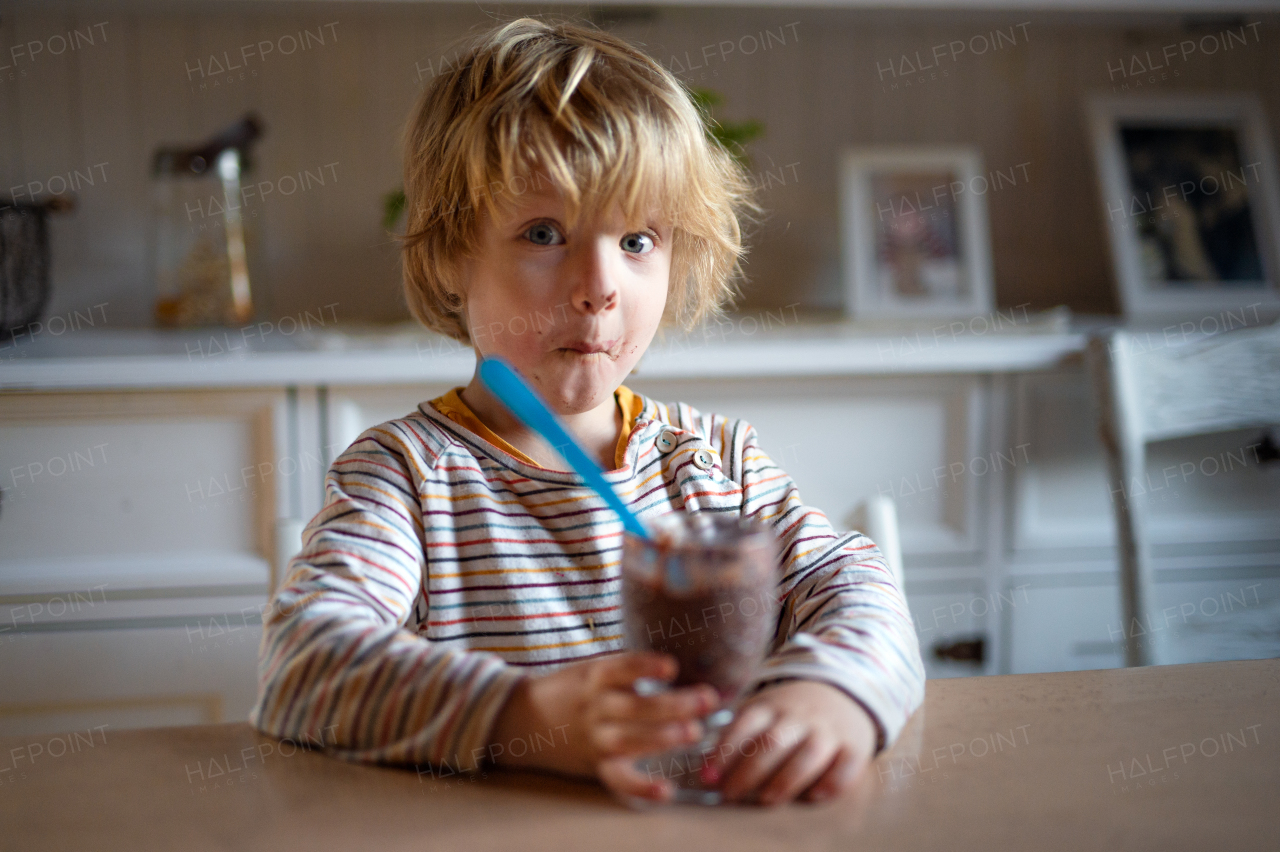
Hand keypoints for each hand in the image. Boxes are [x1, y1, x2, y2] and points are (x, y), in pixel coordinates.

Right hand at [486, 651, 719, 802]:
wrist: (522, 719)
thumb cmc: (570, 689)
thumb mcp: (591, 668)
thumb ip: (626, 669)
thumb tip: (677, 665)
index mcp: (594, 676)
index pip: (620, 668)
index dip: (644, 667)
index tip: (671, 666)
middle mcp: (594, 707)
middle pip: (633, 707)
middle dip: (672, 704)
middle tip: (705, 699)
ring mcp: (594, 737)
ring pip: (628, 739)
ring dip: (662, 737)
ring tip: (693, 733)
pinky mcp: (596, 764)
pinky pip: (618, 779)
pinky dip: (642, 787)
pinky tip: (666, 790)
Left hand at [702, 679, 877, 805]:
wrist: (841, 689)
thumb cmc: (790, 712)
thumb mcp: (762, 711)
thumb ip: (738, 736)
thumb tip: (707, 768)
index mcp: (771, 706)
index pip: (744, 725)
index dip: (724, 752)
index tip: (708, 776)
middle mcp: (799, 716)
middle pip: (773, 742)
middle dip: (749, 770)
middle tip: (731, 793)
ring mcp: (828, 730)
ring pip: (809, 752)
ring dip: (786, 778)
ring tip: (767, 799)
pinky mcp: (854, 745)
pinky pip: (846, 764)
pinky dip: (832, 781)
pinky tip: (815, 796)